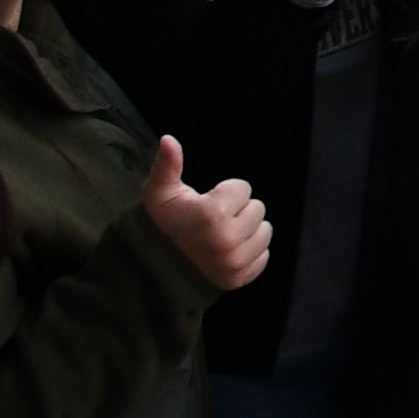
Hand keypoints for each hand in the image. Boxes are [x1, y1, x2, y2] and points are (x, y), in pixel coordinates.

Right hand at [140, 135, 271, 291]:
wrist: (153, 267)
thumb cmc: (162, 223)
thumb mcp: (159, 192)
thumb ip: (167, 164)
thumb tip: (168, 139)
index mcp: (211, 215)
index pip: (244, 188)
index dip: (225, 192)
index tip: (208, 203)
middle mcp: (227, 240)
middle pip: (258, 209)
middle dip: (239, 210)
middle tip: (215, 220)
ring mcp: (235, 262)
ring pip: (265, 232)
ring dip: (248, 230)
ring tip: (223, 234)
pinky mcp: (240, 278)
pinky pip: (264, 256)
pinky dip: (251, 252)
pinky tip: (230, 250)